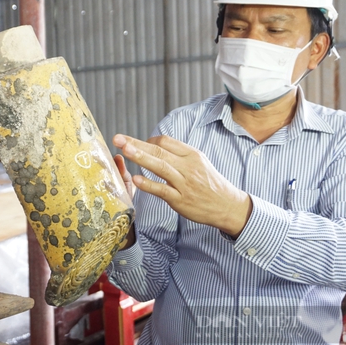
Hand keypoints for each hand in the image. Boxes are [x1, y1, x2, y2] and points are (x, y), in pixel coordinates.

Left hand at [113, 134, 252, 236]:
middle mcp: (188, 166)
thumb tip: (157, 144)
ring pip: (160, 167)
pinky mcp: (181, 200)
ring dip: (140, 157)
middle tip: (118, 138)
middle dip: (136, 144)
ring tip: (124, 150)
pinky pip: (162, 190)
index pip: (166, 141)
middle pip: (158, 151)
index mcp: (192, 154)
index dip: (148, 140)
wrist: (227, 205)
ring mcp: (184, 184)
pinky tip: (136, 179)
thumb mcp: (200, 162)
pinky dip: (149, 184)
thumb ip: (179, 153)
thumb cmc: (210, 183)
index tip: (136, 143)